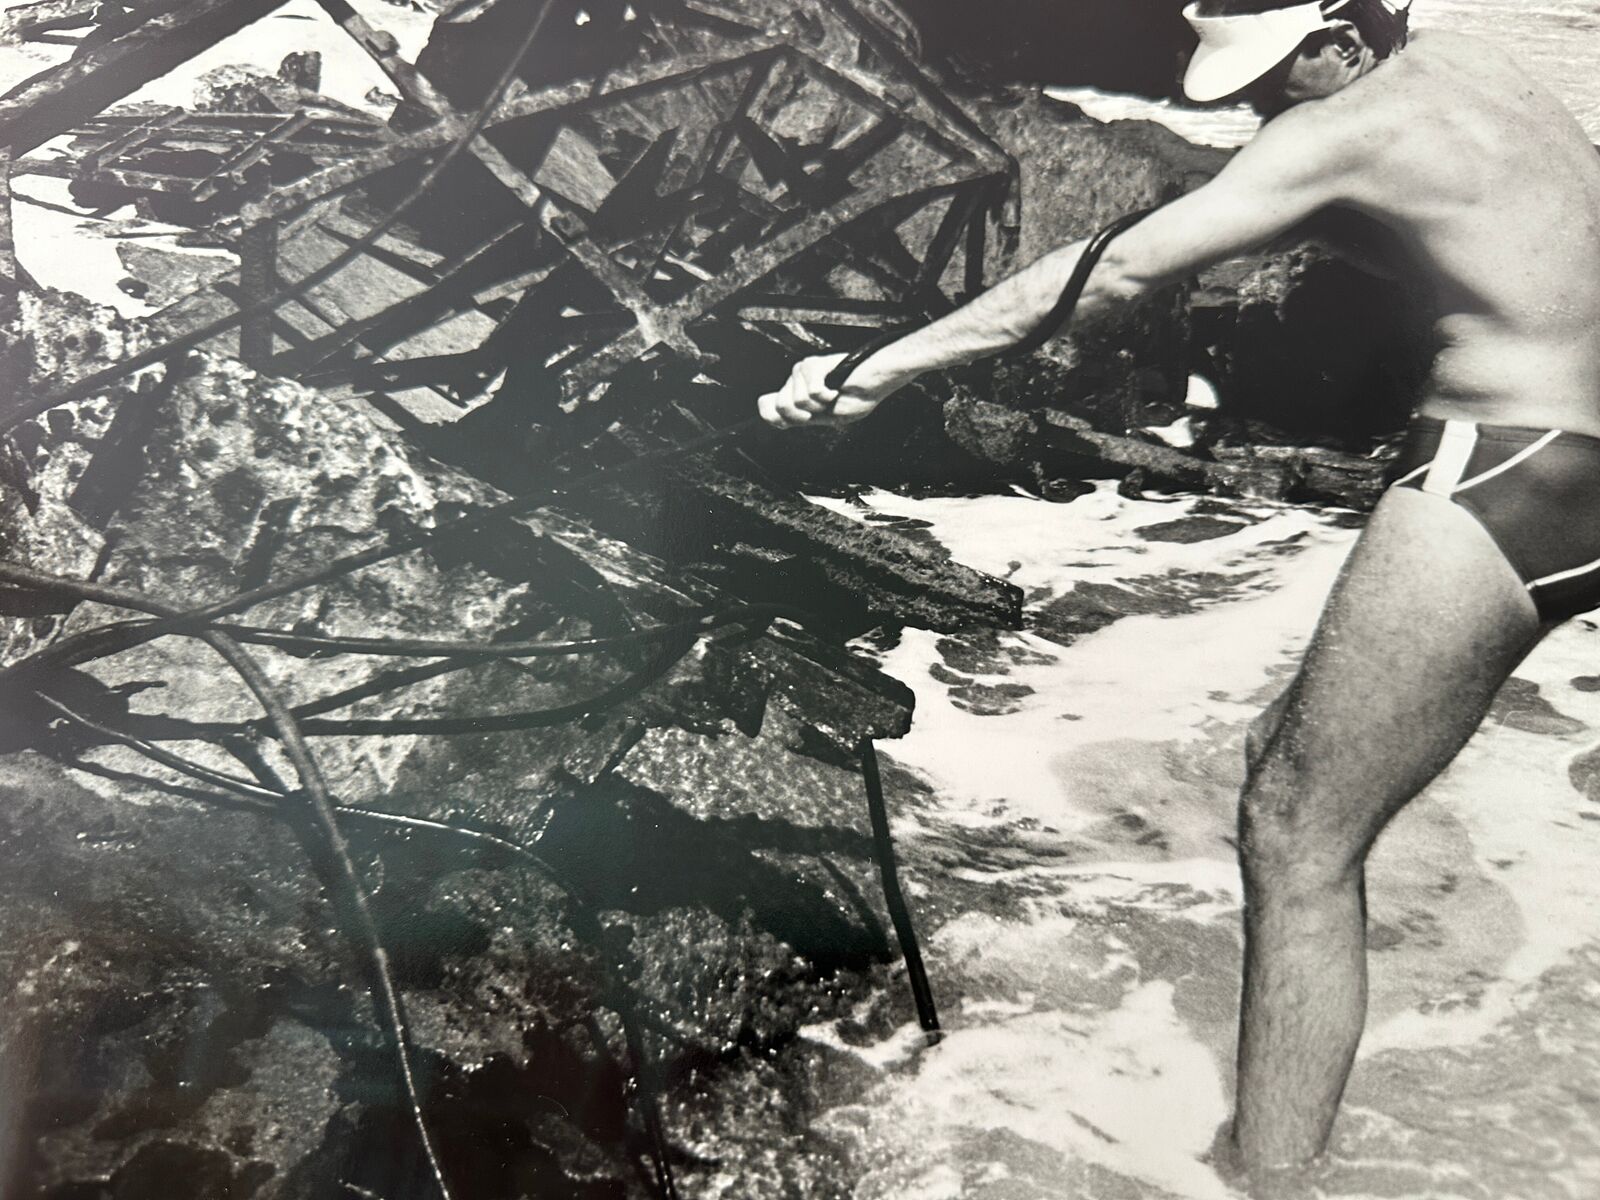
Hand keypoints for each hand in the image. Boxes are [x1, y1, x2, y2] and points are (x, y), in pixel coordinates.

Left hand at [756, 353, 890, 429]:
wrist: (875, 383)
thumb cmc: (855, 398)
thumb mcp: (822, 417)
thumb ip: (794, 416)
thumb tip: (764, 404)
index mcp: (795, 396)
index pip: (766, 406)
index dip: (775, 416)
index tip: (804, 417)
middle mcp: (795, 382)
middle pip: (782, 406)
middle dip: (805, 414)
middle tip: (825, 406)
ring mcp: (802, 372)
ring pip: (798, 401)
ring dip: (821, 405)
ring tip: (835, 394)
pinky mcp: (813, 364)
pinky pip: (812, 392)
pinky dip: (828, 396)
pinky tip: (837, 388)